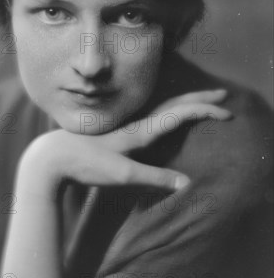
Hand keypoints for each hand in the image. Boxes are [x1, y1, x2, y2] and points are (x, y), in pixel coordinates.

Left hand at [20, 89, 231, 195]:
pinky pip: (152, 114)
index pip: (179, 114)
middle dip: (200, 99)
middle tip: (222, 95)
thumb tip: (187, 182)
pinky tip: (164, 113)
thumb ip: (155, 178)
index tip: (226, 111)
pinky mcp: (118, 130)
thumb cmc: (85, 164)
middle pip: (174, 104)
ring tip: (201, 99)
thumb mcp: (122, 176)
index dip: (204, 110)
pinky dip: (168, 109)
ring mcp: (126, 124)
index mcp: (140, 130)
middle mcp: (135, 122)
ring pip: (162, 106)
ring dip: (185, 101)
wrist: (52, 157)